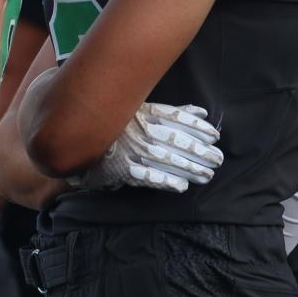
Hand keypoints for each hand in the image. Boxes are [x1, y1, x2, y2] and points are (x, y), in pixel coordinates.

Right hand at [70, 103, 222, 192]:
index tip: (215, 136)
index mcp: (146, 114)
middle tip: (217, 159)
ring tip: (207, 175)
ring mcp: (132, 151)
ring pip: (166, 160)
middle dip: (200, 151)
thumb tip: (201, 113)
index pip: (178, 119)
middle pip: (176, 141)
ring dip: (189, 168)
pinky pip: (147, 177)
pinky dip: (165, 182)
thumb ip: (172, 112)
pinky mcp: (123, 170)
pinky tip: (181, 186)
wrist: (80, 136)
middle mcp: (140, 132)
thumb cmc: (118, 123)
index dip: (198, 128)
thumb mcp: (142, 110)